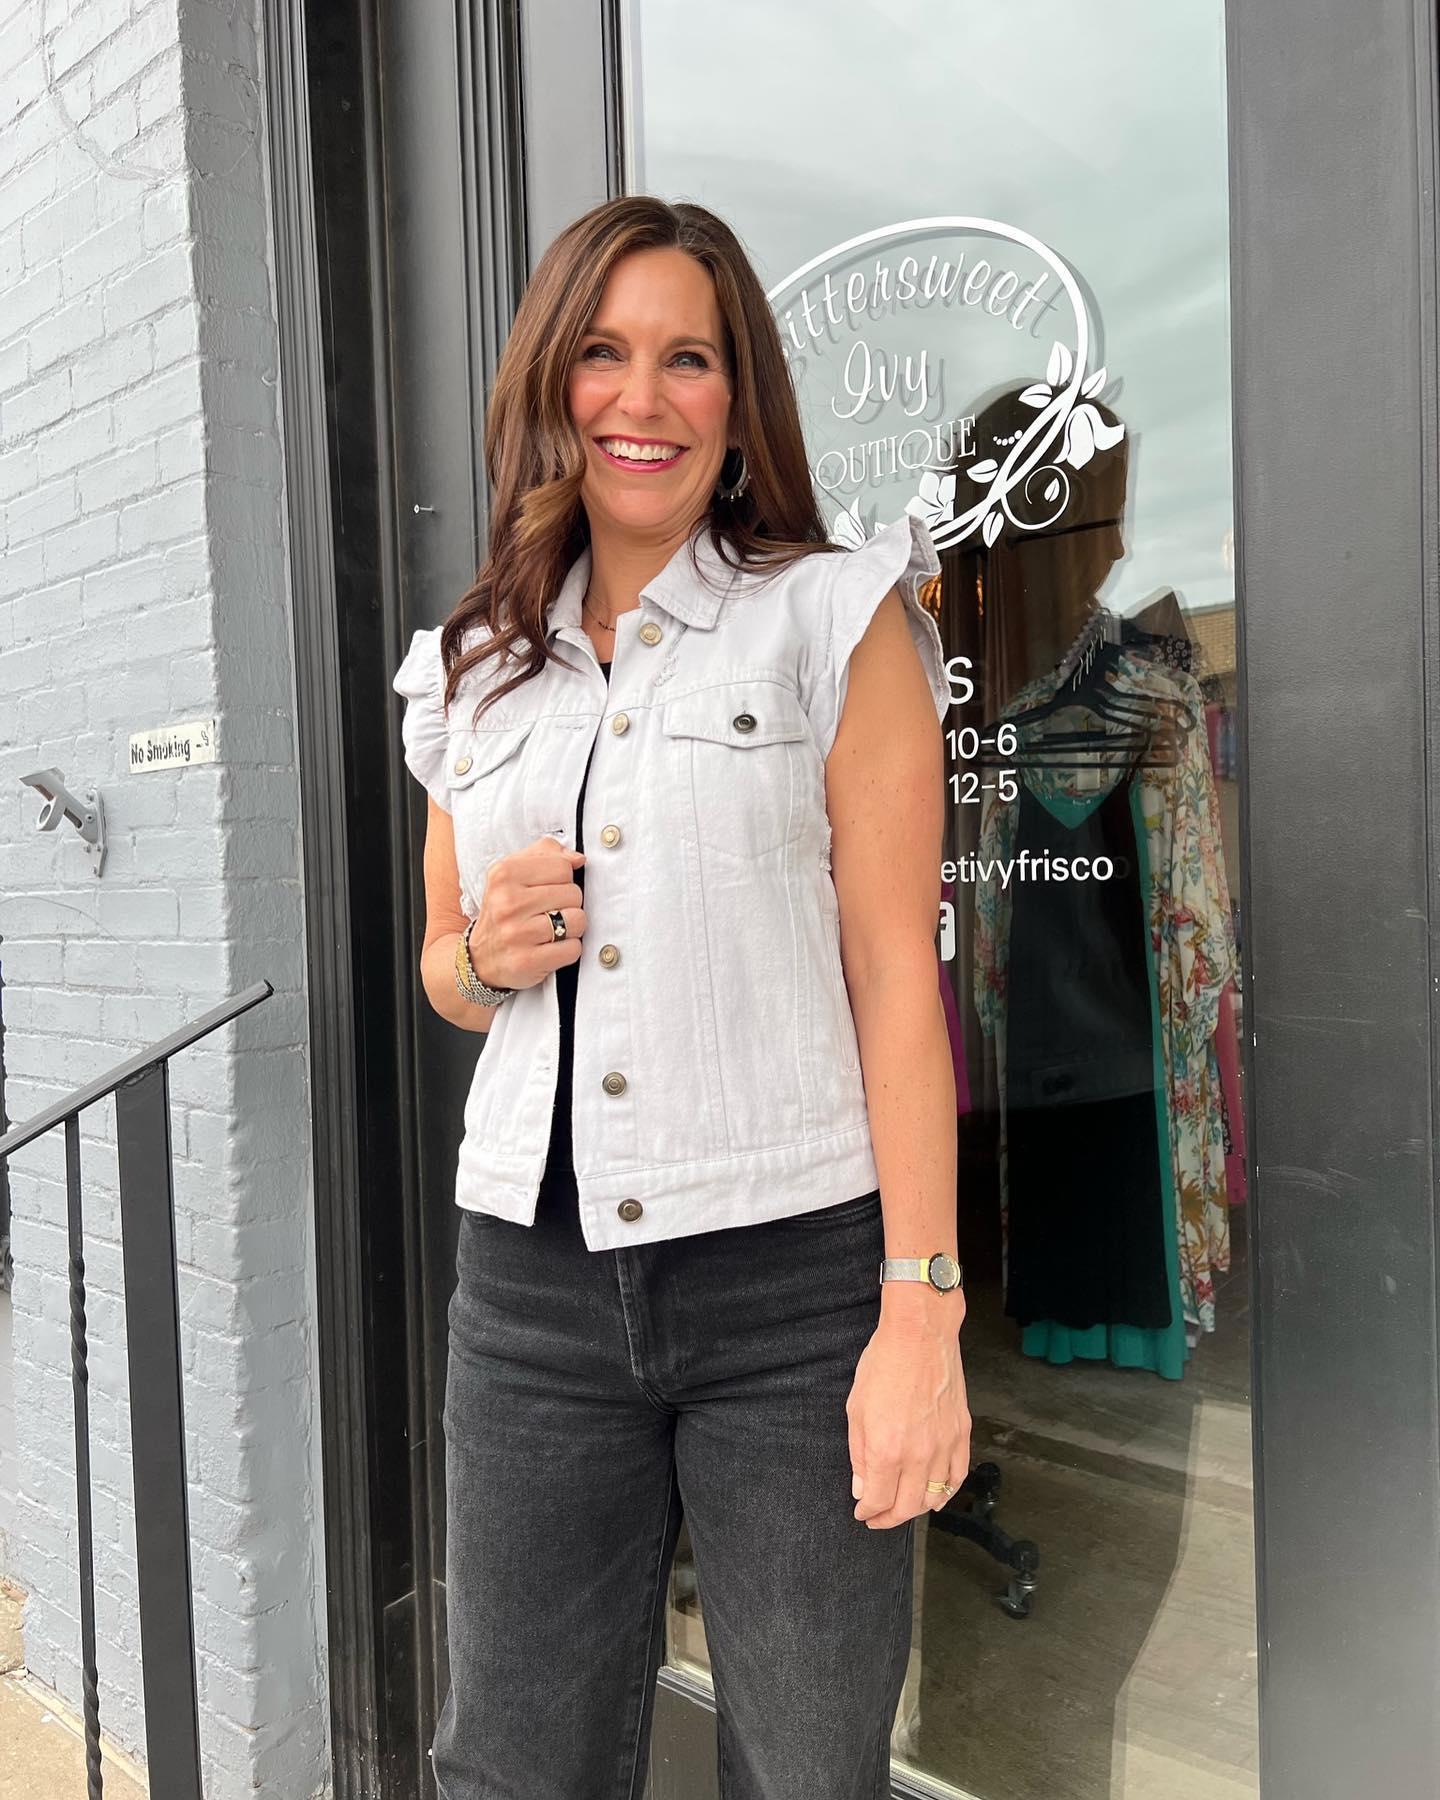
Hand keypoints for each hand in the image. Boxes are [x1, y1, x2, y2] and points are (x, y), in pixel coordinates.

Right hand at [465, 836, 586, 990]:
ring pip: (577, 920)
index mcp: (504, 874)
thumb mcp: (514, 873)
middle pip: (573, 893)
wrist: (481, 956)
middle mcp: (507, 902)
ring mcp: (516, 933)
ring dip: (571, 927)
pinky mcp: (527, 960)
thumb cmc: (504, 910)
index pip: (563, 866)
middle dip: (568, 904)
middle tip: (548, 912)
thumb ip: (547, 854)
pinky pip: (572, 948)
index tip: (548, 890)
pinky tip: (550, 947)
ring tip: (552, 929)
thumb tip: (578, 859)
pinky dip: (568, 949)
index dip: (563, 879)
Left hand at [846, 1308, 971, 1529]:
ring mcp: (944, 1446)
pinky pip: (958, 1476)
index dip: (868, 1512)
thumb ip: (859, 1454)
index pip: (878, 1499)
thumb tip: (863, 1488)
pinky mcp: (961, 1434)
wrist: (920, 1335)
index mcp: (887, 1449)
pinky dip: (948, 1492)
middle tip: (877, 1517)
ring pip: (934, 1496)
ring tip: (902, 1507)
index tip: (862, 1512)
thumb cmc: (884, 1363)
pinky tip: (937, 1497)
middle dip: (889, 1518)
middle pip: (907, 1506)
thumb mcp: (856, 1409)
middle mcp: (918, 1455)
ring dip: (916, 1508)